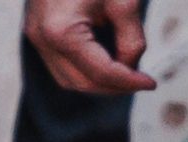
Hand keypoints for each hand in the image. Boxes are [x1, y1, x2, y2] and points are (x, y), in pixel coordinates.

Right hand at [24, 0, 155, 93]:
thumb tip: (131, 69)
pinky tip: (109, 62)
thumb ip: (132, 41)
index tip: (152, 82)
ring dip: (100, 83)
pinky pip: (62, 65)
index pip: (101, 73)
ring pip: (69, 79)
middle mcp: (42, 38)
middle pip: (83, 83)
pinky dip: (86, 71)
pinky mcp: (38, 32)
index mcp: (61, 31)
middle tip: (141, 79)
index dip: (130, 82)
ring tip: (127, 73)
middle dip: (116, 87)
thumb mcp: (124, 3)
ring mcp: (35, 36)